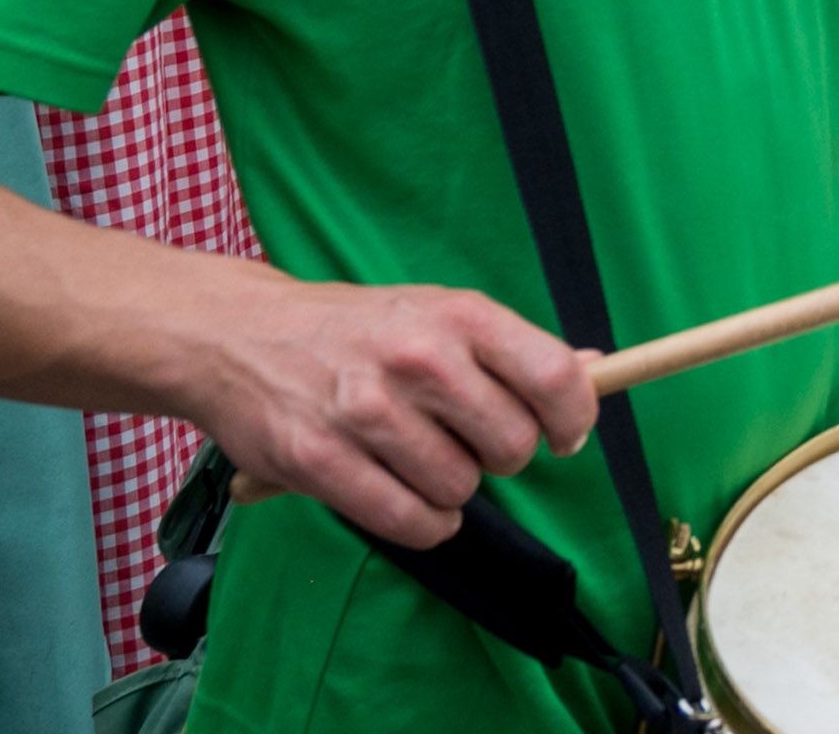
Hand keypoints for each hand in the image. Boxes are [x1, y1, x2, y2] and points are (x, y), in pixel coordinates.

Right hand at [178, 279, 594, 550]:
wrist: (240, 337)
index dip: (575, 417)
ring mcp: (366, 411)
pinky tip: (414, 504)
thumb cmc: (358, 332)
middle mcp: (418, 359)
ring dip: (454, 492)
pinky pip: (407, 521)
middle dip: (503, 457)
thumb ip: (514, 348)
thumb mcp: (439, 313)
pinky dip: (425, 525)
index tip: (566, 435)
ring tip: (424, 463)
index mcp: (459, 316)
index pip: (554, 376)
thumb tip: (598, 367)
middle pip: (512, 445)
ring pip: (460, 489)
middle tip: (470, 443)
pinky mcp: (319, 461)